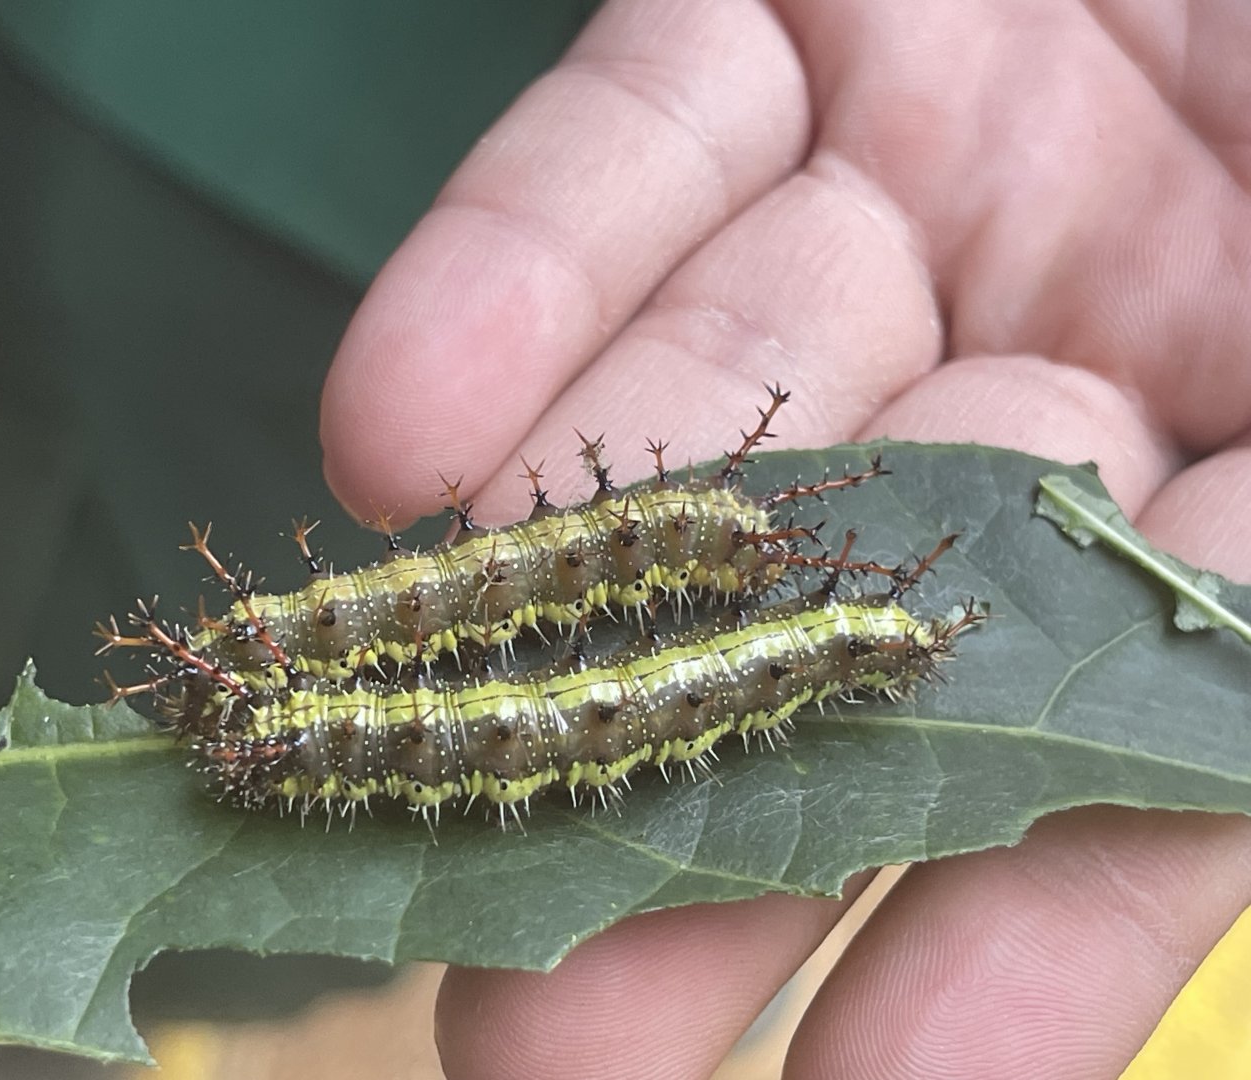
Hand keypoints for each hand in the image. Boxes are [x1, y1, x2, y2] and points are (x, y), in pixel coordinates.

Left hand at [320, 1, 1250, 1075]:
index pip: (1121, 755)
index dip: (1003, 940)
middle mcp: (1061, 361)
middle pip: (846, 619)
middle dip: (690, 808)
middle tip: (531, 1032)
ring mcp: (907, 192)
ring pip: (711, 398)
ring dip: (555, 585)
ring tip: (432, 767)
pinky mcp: (787, 22)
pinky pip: (634, 146)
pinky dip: (518, 279)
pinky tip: (401, 440)